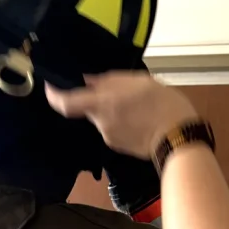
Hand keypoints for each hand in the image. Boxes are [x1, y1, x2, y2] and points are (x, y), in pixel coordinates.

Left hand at [46, 73, 199, 160]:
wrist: (178, 137)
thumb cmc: (161, 104)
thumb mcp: (138, 81)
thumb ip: (110, 81)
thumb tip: (88, 81)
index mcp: (102, 104)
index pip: (66, 103)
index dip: (54, 95)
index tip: (50, 86)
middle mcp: (100, 123)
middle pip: (89, 108)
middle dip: (101, 99)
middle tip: (123, 90)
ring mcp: (108, 137)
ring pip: (103, 118)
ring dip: (114, 109)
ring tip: (138, 104)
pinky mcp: (117, 147)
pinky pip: (113, 129)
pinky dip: (121, 121)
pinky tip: (140, 118)